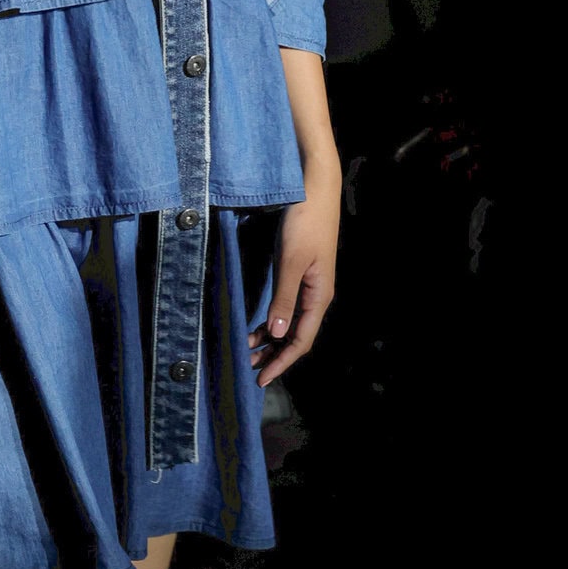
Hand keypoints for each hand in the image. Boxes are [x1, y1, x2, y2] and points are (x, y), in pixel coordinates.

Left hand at [251, 183, 338, 386]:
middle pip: (296, 336)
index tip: (261, 379)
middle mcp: (316, 295)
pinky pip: (287, 307)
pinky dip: (272, 320)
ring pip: (290, 323)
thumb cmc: (305, 222)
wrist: (315, 189)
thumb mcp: (290, 261)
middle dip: (274, 355)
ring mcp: (309, 285)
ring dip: (271, 339)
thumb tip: (277, 334)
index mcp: (319, 296)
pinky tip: (257, 326)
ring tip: (248, 351)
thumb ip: (283, 298)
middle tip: (249, 369)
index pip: (301, 340)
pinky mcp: (300, 274)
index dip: (282, 362)